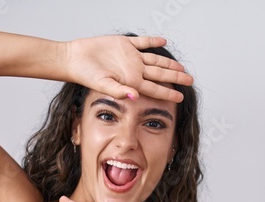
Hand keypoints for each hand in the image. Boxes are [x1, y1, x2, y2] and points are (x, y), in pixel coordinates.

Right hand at [65, 35, 192, 102]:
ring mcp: (130, 57)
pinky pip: (142, 42)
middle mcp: (134, 70)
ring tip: (181, 66)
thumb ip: (119, 91)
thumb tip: (135, 97)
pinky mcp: (124, 44)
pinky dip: (153, 41)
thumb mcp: (102, 85)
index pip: (155, 88)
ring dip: (168, 63)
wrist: (74, 59)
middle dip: (176, 77)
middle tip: (190, 80)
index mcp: (131, 81)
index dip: (169, 92)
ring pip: (155, 60)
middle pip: (160, 74)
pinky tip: (163, 42)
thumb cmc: (85, 75)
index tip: (181, 96)